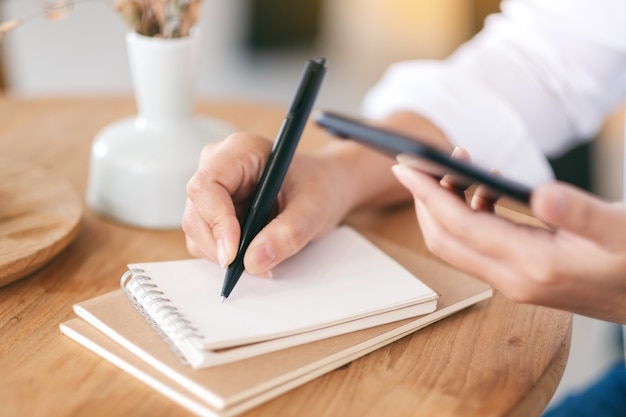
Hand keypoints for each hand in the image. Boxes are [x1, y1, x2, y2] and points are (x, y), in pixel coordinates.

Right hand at [182, 132, 357, 275]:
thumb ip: (287, 233)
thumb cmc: (319, 187)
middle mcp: (219, 165)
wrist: (323, 188)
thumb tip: (254, 261)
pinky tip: (255, 251)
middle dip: (221, 246)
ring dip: (224, 253)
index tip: (233, 254)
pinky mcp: (212, 210)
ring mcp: (212, 189)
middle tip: (256, 266)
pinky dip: (227, 255)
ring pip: (197, 231)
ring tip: (264, 256)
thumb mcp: (313, 209)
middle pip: (197, 213)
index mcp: (241, 150)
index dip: (216, 222)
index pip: (207, 186)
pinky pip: (205, 240)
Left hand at [392, 149, 625, 323]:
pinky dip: (469, 216)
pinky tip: (487, 191)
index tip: (404, 166)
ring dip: (446, 206)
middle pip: (444, 239)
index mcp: (532, 266)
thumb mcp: (621, 230)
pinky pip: (478, 246)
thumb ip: (581, 213)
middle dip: (425, 200)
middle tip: (419, 164)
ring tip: (459, 168)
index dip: (427, 193)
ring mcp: (514, 282)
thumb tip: (541, 194)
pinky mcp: (520, 277)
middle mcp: (514, 279)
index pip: (458, 226)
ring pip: (458, 244)